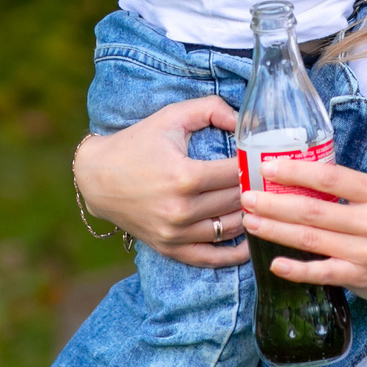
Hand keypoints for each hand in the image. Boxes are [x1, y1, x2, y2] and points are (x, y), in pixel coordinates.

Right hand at [75, 97, 247, 266]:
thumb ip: (211, 108)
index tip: (263, 158)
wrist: (96, 177)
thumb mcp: (171, 116)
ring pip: (230, 228)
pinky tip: (250, 242)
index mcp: (185, 176)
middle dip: (256, 189)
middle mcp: (181, 209)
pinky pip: (210, 257)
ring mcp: (175, 233)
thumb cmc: (137, 143)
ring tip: (263, 203)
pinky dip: (233, 254)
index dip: (254, 165)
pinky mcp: (169, 247)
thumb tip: (243, 121)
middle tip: (270, 180)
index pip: (236, 173)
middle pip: (237, 201)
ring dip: (250, 216)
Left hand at [239, 154, 366, 319]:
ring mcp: (366, 252)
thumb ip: (357, 190)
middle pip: (313, 210)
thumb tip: (310, 176)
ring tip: (250, 222)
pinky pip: (321, 273)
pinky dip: (297, 269)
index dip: (296, 171)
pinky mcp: (360, 278)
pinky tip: (275, 263)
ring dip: (276, 230)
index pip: (331, 178)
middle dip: (274, 202)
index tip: (268, 167)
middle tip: (247, 196)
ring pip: (311, 239)